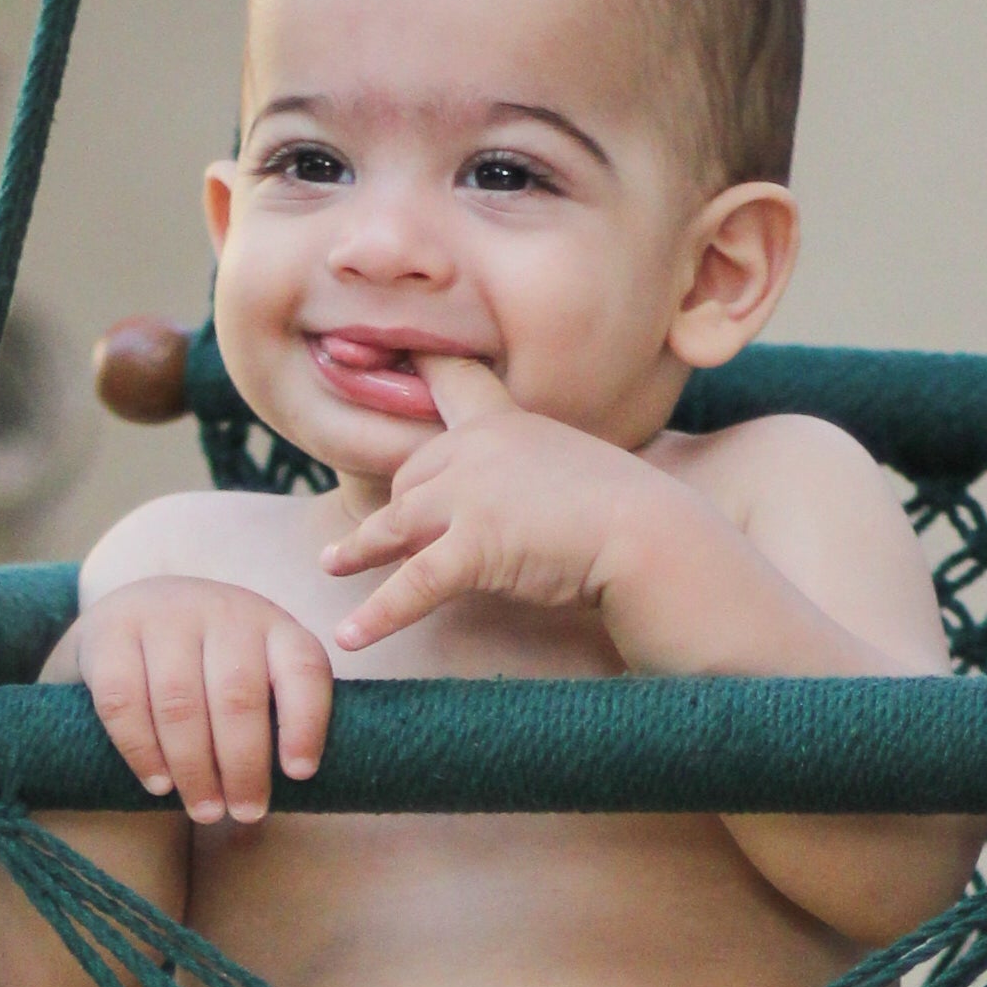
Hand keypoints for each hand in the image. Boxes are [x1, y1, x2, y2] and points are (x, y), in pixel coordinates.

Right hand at [69, 576, 330, 826]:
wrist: (133, 617)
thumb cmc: (209, 669)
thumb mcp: (255, 676)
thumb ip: (275, 720)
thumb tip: (283, 797)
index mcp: (272, 625)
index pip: (302, 668)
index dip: (305, 723)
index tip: (299, 774)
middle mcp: (221, 611)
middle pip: (237, 696)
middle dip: (243, 765)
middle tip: (245, 812)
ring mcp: (163, 615)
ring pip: (180, 703)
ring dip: (194, 768)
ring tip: (204, 811)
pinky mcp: (110, 631)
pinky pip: (124, 701)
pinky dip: (142, 751)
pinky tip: (160, 783)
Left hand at [320, 355, 664, 651]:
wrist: (652, 539)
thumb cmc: (630, 518)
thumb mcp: (574, 476)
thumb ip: (533, 478)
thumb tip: (513, 512)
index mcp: (508, 423)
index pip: (450, 382)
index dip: (410, 369)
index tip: (364, 350)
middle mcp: (480, 448)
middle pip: (411, 475)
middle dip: (396, 508)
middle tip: (374, 535)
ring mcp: (473, 494)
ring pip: (397, 522)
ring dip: (362, 548)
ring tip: (333, 565)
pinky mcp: (475, 544)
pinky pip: (413, 583)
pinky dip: (379, 613)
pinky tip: (352, 636)